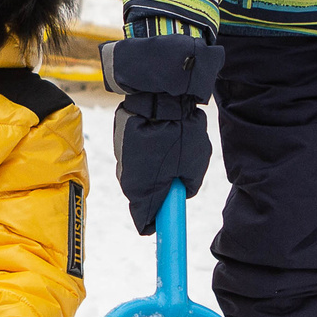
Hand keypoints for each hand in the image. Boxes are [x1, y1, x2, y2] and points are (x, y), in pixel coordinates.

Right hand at [101, 34, 226, 235]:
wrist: (159, 93)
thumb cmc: (179, 131)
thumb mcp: (194, 165)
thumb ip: (187, 185)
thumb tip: (181, 189)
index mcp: (144, 190)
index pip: (144, 221)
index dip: (157, 223)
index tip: (166, 220)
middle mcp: (128, 179)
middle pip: (141, 198)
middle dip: (158, 193)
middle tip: (177, 180)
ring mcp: (122, 159)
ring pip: (138, 176)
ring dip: (153, 171)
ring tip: (171, 151)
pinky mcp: (121, 141)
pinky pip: (135, 157)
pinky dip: (147, 154)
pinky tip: (160, 137)